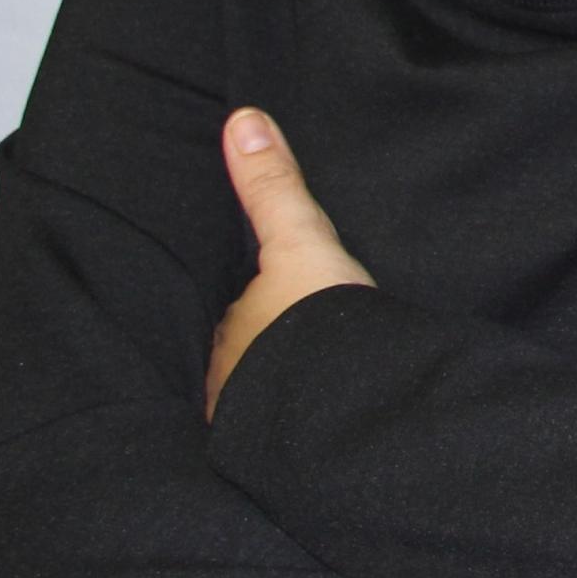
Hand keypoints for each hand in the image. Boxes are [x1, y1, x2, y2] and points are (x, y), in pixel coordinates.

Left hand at [203, 108, 375, 417]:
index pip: (234, 312)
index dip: (251, 305)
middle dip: (263, 351)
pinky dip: (302, 425)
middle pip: (246, 356)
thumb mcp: (302, 241)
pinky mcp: (287, 458)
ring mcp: (256, 425)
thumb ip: (274, 188)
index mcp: (229, 334)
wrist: (347, 405)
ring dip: (283, 391)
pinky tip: (323, 425)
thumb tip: (241, 119)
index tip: (267, 299)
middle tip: (291, 343)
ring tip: (310, 385)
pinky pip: (289, 436)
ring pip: (265, 398)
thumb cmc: (316, 323)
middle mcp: (230, 382)